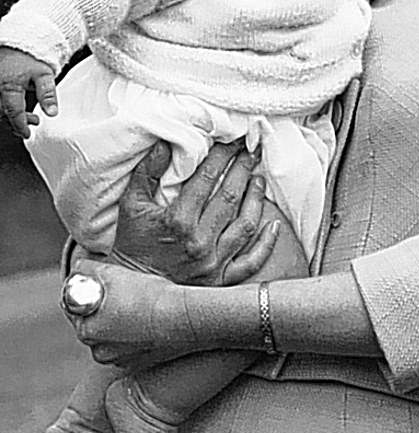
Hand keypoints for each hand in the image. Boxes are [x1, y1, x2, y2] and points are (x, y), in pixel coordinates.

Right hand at [0, 46, 56, 137]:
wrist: (18, 40)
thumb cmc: (30, 55)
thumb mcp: (44, 74)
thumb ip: (47, 94)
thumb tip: (52, 113)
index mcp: (9, 87)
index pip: (14, 113)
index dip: (20, 126)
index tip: (27, 134)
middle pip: (3, 113)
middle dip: (17, 122)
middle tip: (33, 123)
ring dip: (12, 116)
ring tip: (30, 117)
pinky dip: (7, 107)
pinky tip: (18, 107)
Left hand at [64, 257, 194, 366]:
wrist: (187, 318)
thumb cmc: (150, 295)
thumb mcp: (112, 272)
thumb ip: (86, 270)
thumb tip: (78, 270)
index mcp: (86, 328)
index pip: (73, 304)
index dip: (87, 288)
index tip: (101, 281)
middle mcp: (98, 349)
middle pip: (93, 320)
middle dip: (103, 306)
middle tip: (124, 290)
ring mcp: (119, 359)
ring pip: (112, 334)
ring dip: (119, 321)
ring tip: (140, 305)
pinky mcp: (139, 364)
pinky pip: (129, 345)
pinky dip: (135, 334)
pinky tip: (150, 321)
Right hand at [111, 139, 279, 285]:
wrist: (132, 292)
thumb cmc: (131, 245)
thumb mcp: (131, 205)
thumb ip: (147, 172)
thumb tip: (165, 143)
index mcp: (177, 221)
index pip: (207, 179)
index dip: (222, 155)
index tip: (232, 140)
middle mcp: (199, 242)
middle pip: (230, 197)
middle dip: (243, 169)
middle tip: (252, 151)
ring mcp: (213, 263)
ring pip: (245, 225)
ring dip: (256, 198)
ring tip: (259, 178)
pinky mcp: (221, 280)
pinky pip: (252, 262)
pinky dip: (266, 244)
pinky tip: (274, 225)